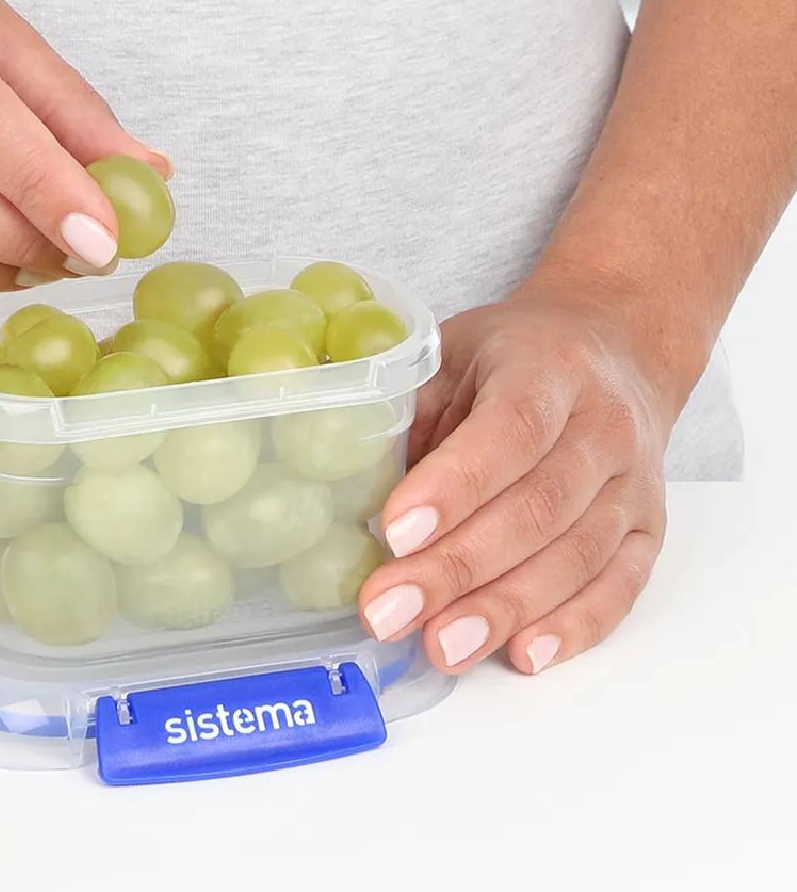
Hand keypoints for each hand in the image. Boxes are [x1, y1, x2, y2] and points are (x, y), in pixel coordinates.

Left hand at [357, 284, 674, 675]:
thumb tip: (354, 493)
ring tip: (440, 646)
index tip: (393, 533)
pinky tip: (521, 653)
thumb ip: (412, 413)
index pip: (510, 430)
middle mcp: (604, 426)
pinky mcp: (649, 530)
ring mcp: (634, 483)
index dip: (454, 486)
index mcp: (550, 369)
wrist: (617, 350)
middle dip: (457, 568)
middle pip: (536, 508)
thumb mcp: (453, 353)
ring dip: (503, 610)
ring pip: (575, 557)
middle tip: (389, 611)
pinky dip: (572, 628)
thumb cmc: (516, 356)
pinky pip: (619, 587)